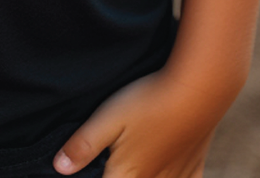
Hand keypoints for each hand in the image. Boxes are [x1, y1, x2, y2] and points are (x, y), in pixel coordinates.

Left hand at [52, 67, 241, 177]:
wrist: (200, 91)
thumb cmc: (149, 103)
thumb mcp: (108, 119)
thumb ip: (83, 145)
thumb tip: (59, 168)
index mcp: (128, 176)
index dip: (94, 177)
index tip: (94, 170)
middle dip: (120, 175)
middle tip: (111, 164)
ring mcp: (177, 176)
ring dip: (145, 177)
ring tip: (133, 167)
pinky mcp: (195, 164)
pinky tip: (169, 174)